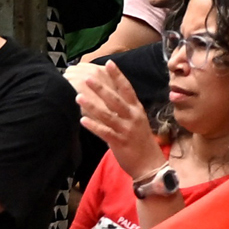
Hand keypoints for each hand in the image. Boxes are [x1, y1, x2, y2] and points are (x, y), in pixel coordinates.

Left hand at [69, 61, 160, 177]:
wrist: (150, 164)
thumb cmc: (142, 142)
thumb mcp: (137, 122)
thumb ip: (125, 111)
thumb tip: (110, 99)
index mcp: (137, 110)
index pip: (127, 88)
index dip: (118, 76)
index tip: (109, 64)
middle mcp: (132, 117)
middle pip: (115, 99)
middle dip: (101, 88)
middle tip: (88, 78)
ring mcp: (126, 129)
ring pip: (107, 114)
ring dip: (91, 105)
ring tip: (78, 97)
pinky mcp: (119, 142)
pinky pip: (104, 132)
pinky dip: (93, 125)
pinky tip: (82, 120)